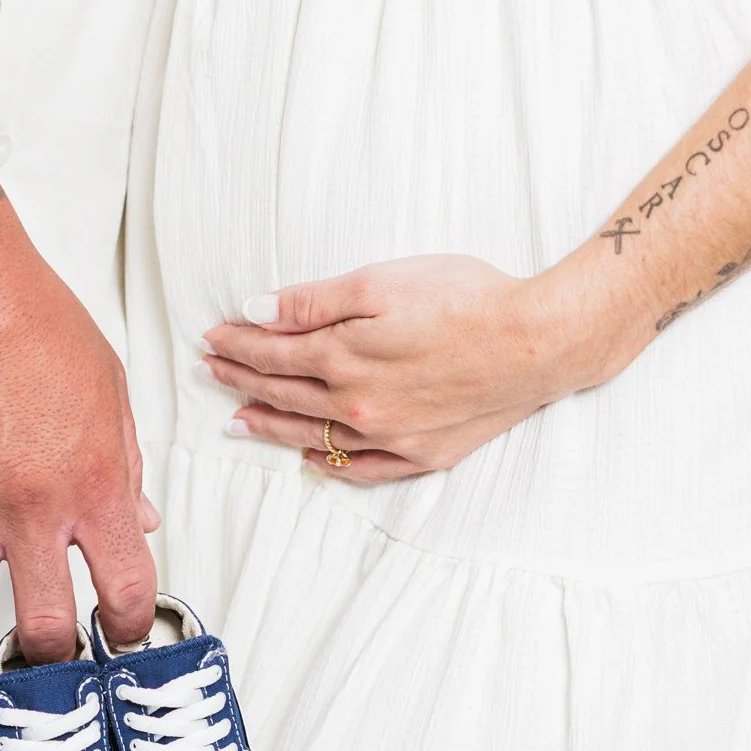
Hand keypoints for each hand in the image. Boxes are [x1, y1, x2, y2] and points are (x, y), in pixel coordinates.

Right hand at [0, 221, 159, 672]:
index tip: (125, 638)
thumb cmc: (31, 317)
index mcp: (94, 480)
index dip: (130, 628)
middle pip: (47, 623)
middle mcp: (33, 505)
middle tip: (55, 664)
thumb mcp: (108, 385)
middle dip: (54, 659)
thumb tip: (141, 516)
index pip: (125, 585)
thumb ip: (124, 460)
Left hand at [200, 255, 629, 482]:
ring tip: (240, 421)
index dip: (236, 345)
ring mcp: (393, 436)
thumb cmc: (466, 299)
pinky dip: (332, 463)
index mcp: (345, 359)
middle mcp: (360, 406)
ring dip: (272, 426)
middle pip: (285, 395)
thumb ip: (312, 302)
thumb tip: (253, 312)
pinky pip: (364, 468)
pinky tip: (313, 459)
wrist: (540, 342)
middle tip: (212, 372)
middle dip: (243, 381)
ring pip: (315, 435)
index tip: (211, 338)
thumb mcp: (381, 281)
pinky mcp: (426, 453)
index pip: (272, 354)